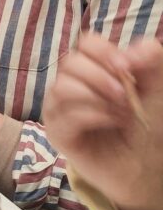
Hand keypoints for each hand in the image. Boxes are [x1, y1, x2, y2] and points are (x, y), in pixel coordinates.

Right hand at [44, 34, 162, 209]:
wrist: (142, 165)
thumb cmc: (144, 126)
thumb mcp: (155, 88)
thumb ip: (150, 61)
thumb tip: (132, 52)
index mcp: (92, 70)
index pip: (85, 44)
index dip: (105, 52)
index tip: (127, 68)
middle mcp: (69, 86)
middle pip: (70, 64)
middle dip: (102, 77)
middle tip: (126, 97)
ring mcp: (58, 109)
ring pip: (62, 88)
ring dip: (98, 98)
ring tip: (120, 112)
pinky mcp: (56, 132)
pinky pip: (66, 115)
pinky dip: (94, 116)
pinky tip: (111, 123)